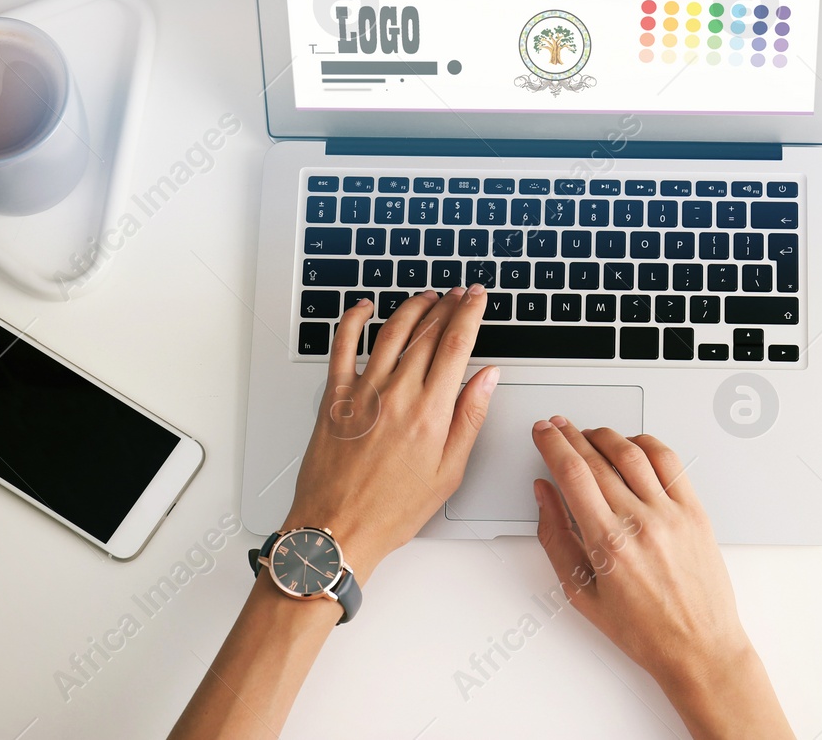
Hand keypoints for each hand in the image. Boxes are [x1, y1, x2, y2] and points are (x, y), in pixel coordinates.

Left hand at [285, 286, 496, 580]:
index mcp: (429, 413)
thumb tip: (487, 378)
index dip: (470, 313)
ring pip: (391, 331)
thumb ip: (469, 418)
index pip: (456, 345)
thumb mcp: (448, 473)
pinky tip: (363, 308)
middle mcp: (396, 394)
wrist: (337, 529)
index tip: (478, 298)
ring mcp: (362, 391)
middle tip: (460, 293)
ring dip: (413, 307)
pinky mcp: (334, 397)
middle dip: (448, 306)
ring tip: (427, 297)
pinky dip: (353, 320)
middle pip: (428, 332)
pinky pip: (342, 346)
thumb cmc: (390, 510)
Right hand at [532, 418, 792, 739]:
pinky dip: (646, 444)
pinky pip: (669, 462)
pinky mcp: (694, 511)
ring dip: (605, 434)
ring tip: (589, 434)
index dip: (552, 444)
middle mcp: (640, 522)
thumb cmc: (644, 631)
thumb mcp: (581, 593)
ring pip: (632, 452)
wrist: (699, 648)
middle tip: (557, 426)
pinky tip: (632, 444)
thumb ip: (556, 538)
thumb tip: (544, 495)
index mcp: (608, 544)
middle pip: (596, 457)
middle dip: (570, 435)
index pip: (571, 472)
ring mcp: (671, 513)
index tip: (542, 433)